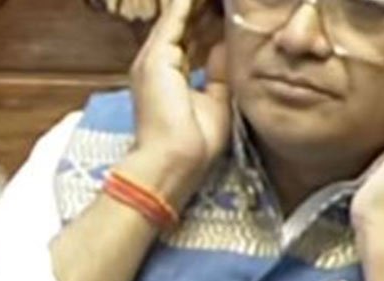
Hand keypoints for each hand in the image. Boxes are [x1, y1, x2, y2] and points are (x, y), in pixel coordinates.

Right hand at [126, 0, 231, 205]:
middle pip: (183, 19)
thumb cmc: (195, 145)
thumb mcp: (216, 101)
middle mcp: (156, 62)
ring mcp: (153, 58)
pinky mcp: (157, 56)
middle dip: (206, 5)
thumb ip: (218, 72)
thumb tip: (225, 46)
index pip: (189, 34)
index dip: (209, 16)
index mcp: (168, 74)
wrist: (174, 163)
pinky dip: (193, 0)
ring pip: (180, 12)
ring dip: (200, 0)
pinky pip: (178, 13)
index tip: (229, 6)